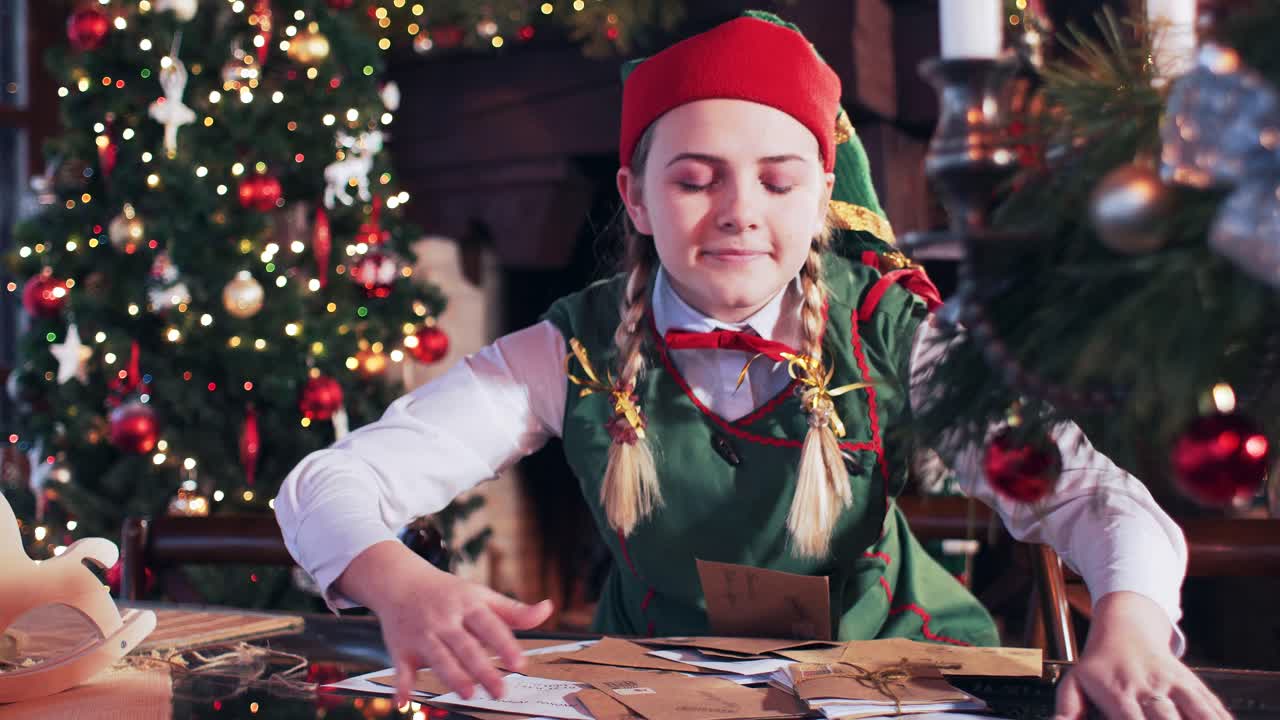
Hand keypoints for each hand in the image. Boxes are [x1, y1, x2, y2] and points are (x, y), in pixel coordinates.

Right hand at [336, 540, 554, 705]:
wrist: (400, 581)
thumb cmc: (449, 594)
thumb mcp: (482, 596)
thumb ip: (514, 611)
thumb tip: (547, 609)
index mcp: (468, 605)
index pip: (490, 625)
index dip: (505, 644)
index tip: (520, 663)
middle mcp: (445, 620)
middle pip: (466, 646)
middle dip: (482, 669)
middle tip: (500, 691)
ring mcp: (422, 634)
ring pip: (438, 657)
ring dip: (452, 675)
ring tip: (469, 693)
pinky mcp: (401, 648)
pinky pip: (400, 668)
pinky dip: (400, 685)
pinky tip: (403, 701)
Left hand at [1054, 591, 1230, 719]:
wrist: (1126, 625)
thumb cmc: (1099, 662)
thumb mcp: (1074, 681)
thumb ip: (1068, 709)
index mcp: (1118, 692)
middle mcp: (1148, 688)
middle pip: (1167, 719)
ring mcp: (1173, 684)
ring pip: (1196, 710)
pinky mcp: (1192, 683)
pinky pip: (1211, 704)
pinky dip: (1220, 715)